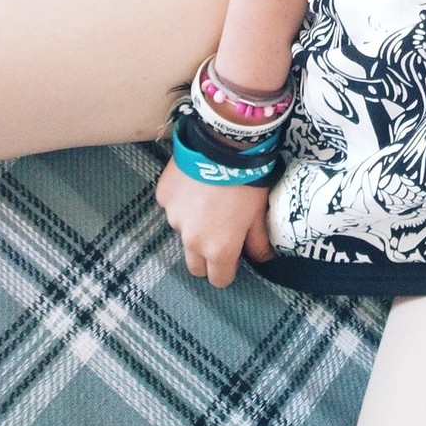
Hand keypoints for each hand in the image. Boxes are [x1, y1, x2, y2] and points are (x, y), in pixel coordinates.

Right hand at [155, 157, 274, 286]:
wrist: (224, 146)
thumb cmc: (249, 182)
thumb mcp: (260, 212)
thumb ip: (258, 241)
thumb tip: (262, 259)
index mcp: (219, 250)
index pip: (219, 280)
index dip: (228, 271)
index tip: (234, 257)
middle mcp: (192, 241)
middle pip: (195, 264)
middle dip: (206, 256)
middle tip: (220, 232)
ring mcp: (173, 219)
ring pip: (183, 232)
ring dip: (194, 225)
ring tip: (210, 199)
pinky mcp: (163, 197)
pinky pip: (173, 206)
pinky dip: (183, 201)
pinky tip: (196, 183)